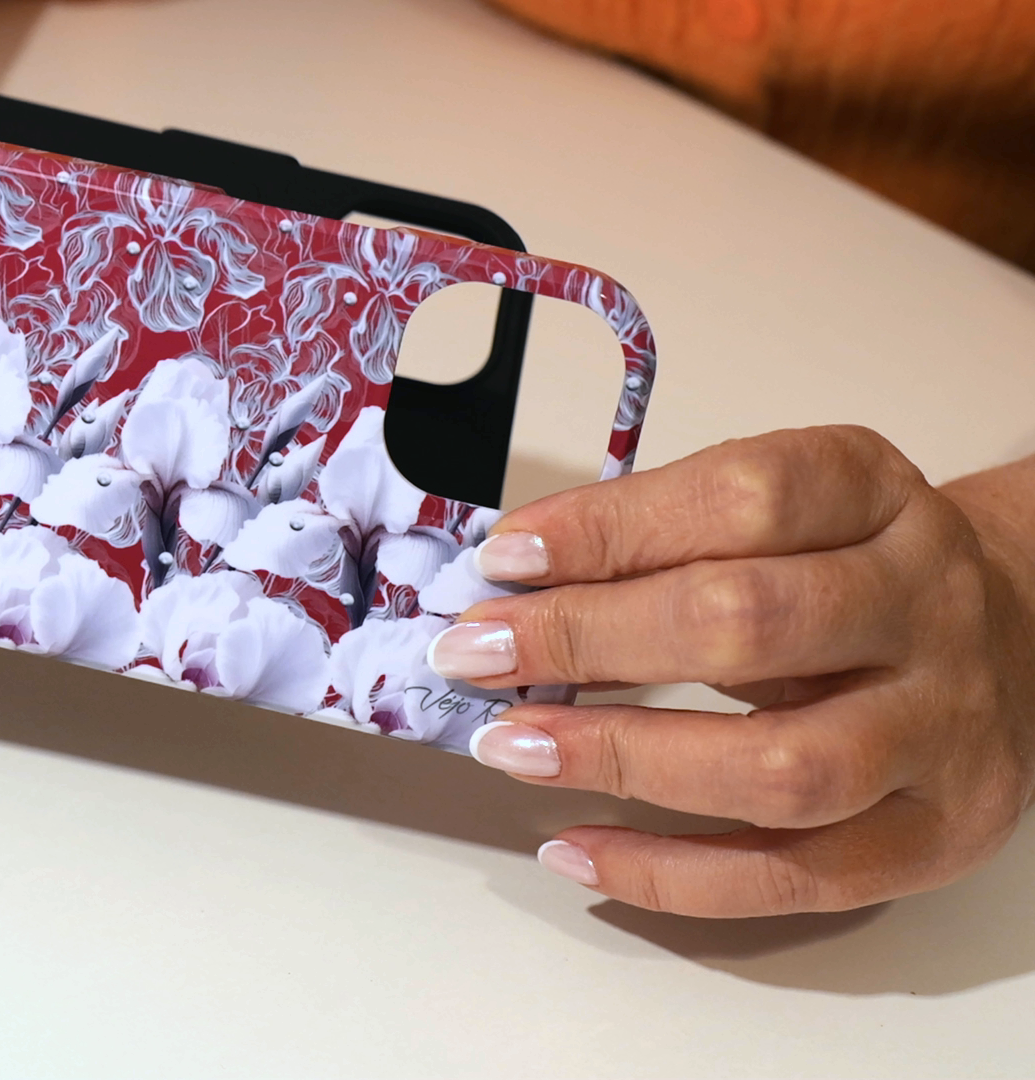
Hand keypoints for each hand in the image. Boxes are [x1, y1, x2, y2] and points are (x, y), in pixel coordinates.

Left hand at [434, 426, 1034, 916]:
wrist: (1010, 637)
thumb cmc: (851, 570)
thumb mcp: (777, 512)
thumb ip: (658, 534)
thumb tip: (511, 581)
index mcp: (876, 497)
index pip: (745, 498)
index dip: (610, 528)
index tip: (504, 559)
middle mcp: (924, 607)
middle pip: (751, 624)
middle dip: (589, 639)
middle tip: (478, 655)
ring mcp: (942, 730)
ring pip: (782, 768)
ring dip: (623, 759)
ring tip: (514, 748)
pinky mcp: (934, 836)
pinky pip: (790, 877)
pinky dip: (667, 873)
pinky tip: (574, 848)